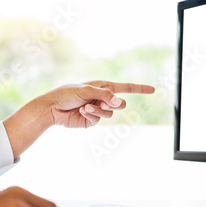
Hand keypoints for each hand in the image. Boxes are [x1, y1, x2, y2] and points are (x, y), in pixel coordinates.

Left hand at [3, 80, 154, 158]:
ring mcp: (98, 110)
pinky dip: (92, 115)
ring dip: (99, 110)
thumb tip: (119, 102)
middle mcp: (102, 98)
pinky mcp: (92, 120)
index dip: (139, 89)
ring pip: (110, 114)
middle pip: (120, 104)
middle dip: (114, 104)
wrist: (52, 107)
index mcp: (103, 86)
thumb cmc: (67, 93)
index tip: (153, 90)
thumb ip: (104, 95)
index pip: (125, 88)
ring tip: (86, 107)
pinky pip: (100, 119)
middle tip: (104, 103)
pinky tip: (82, 111)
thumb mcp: (87, 90)